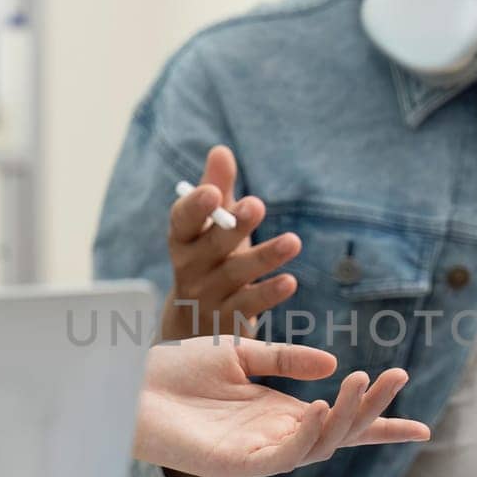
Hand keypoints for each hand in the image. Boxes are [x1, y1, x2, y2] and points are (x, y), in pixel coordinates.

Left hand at [134, 336, 430, 476]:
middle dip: (371, 409)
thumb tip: (332, 365)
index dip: (378, 422)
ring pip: (318, 445)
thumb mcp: (240, 352)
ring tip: (361, 382)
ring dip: (344, 415)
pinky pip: (282, 456)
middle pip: (339, 433)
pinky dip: (306, 433)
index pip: (339, 422)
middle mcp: (274, 438)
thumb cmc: (174, 372)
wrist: (128, 386)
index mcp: (278, 414)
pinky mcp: (235, 465)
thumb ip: (285, 359)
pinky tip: (319, 407)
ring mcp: (257, 455)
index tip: (422, 425)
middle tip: (394, 376)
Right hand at [161, 145, 300, 340]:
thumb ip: (216, 188)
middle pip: (213, 245)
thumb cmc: (208, 260)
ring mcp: (209, 297)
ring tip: (294, 241)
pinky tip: (290, 280)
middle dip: (235, 226)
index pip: (183, 221)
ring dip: (266, 256)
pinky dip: (269, 293)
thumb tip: (221, 150)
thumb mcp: (209, 226)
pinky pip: (250, 305)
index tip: (213, 192)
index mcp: (182, 240)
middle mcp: (190, 269)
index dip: (195, 207)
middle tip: (257, 205)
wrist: (195, 325)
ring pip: (237, 274)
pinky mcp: (230, 320)